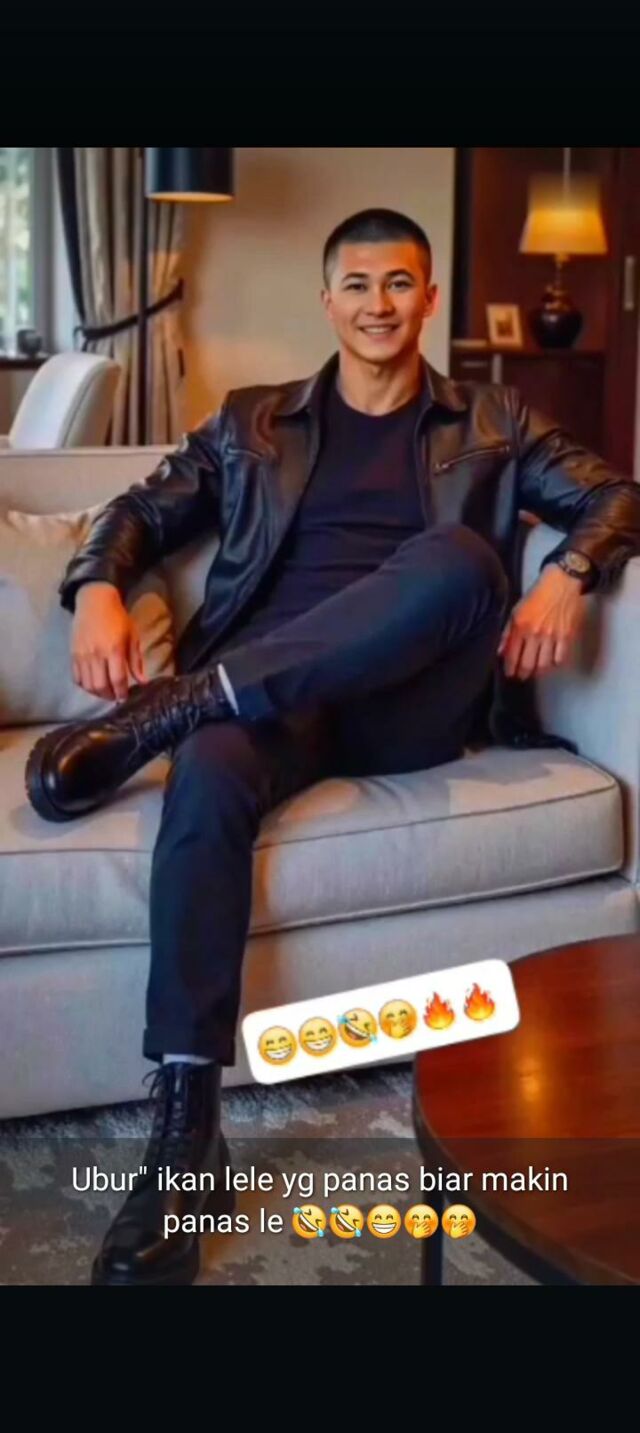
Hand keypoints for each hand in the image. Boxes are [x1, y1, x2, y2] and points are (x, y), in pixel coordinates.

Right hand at [71, 583, 145, 700]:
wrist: (95, 601)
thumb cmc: (117, 618)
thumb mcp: (132, 636)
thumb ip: (136, 660)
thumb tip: (142, 682)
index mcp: (114, 649)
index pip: (117, 679)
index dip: (121, 692)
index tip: (125, 697)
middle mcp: (96, 655)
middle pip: (101, 686)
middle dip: (109, 696)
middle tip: (115, 697)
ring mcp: (82, 655)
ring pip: (87, 685)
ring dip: (97, 694)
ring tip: (105, 692)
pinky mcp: (73, 654)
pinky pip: (76, 678)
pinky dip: (84, 686)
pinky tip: (93, 684)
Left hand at [498, 565, 587, 680]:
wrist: (562, 582)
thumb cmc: (537, 594)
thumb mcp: (516, 609)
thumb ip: (507, 632)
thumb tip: (500, 651)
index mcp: (520, 626)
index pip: (512, 655)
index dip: (510, 668)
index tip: (510, 673)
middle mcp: (535, 633)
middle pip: (528, 663)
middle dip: (523, 674)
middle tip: (521, 677)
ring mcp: (551, 636)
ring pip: (544, 665)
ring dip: (538, 671)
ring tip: (535, 672)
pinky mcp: (566, 636)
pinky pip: (560, 658)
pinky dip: (555, 663)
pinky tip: (551, 662)